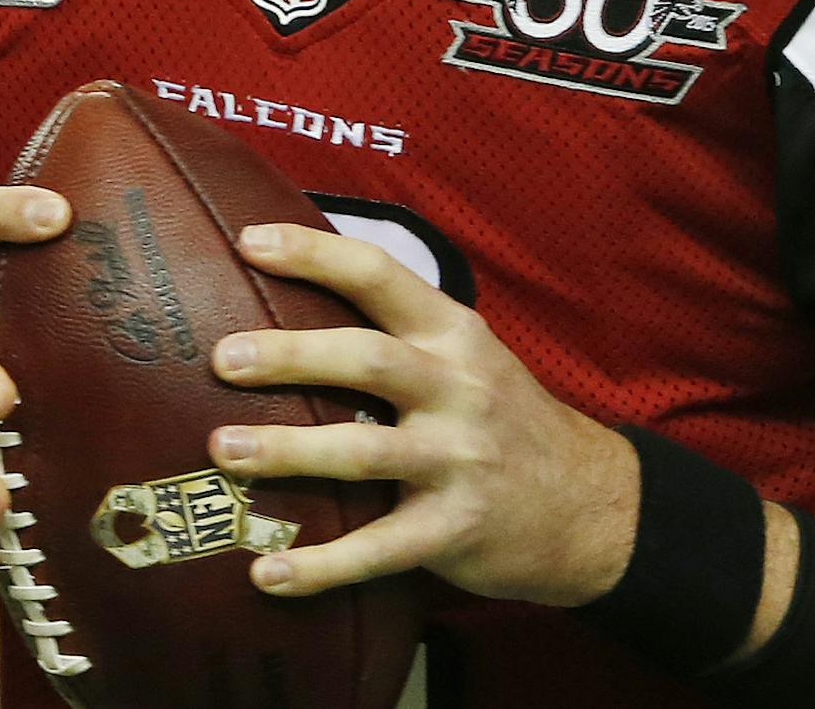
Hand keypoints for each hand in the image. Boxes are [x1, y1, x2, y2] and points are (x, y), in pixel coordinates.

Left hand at [205, 222, 638, 605]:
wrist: (591, 505)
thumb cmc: (503, 420)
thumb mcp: (469, 357)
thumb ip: (400, 333)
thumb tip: (294, 302)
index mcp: (453, 333)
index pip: (379, 274)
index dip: (314, 253)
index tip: (249, 241)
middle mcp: (458, 388)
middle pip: (367, 360)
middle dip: (290, 356)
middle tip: (223, 359)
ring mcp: (459, 460)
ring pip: (365, 451)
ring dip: (289, 452)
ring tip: (224, 452)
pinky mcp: (454, 530)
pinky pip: (379, 549)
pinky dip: (320, 567)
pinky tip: (266, 574)